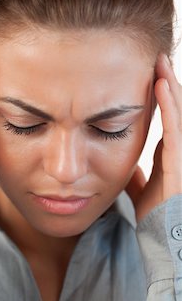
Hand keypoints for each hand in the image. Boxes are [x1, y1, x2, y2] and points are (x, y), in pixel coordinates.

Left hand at [126, 53, 181, 222]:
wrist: (162, 242)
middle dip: (168, 84)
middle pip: (175, 110)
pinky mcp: (180, 164)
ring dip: (170, 87)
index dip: (161, 98)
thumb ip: (135, 176)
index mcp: (171, 155)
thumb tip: (124, 169)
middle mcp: (179, 151)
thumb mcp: (141, 189)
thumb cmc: (153, 218)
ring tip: (160, 63)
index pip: (168, 119)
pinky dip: (169, 107)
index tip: (149, 75)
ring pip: (178, 114)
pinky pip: (175, 130)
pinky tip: (161, 86)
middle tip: (156, 58)